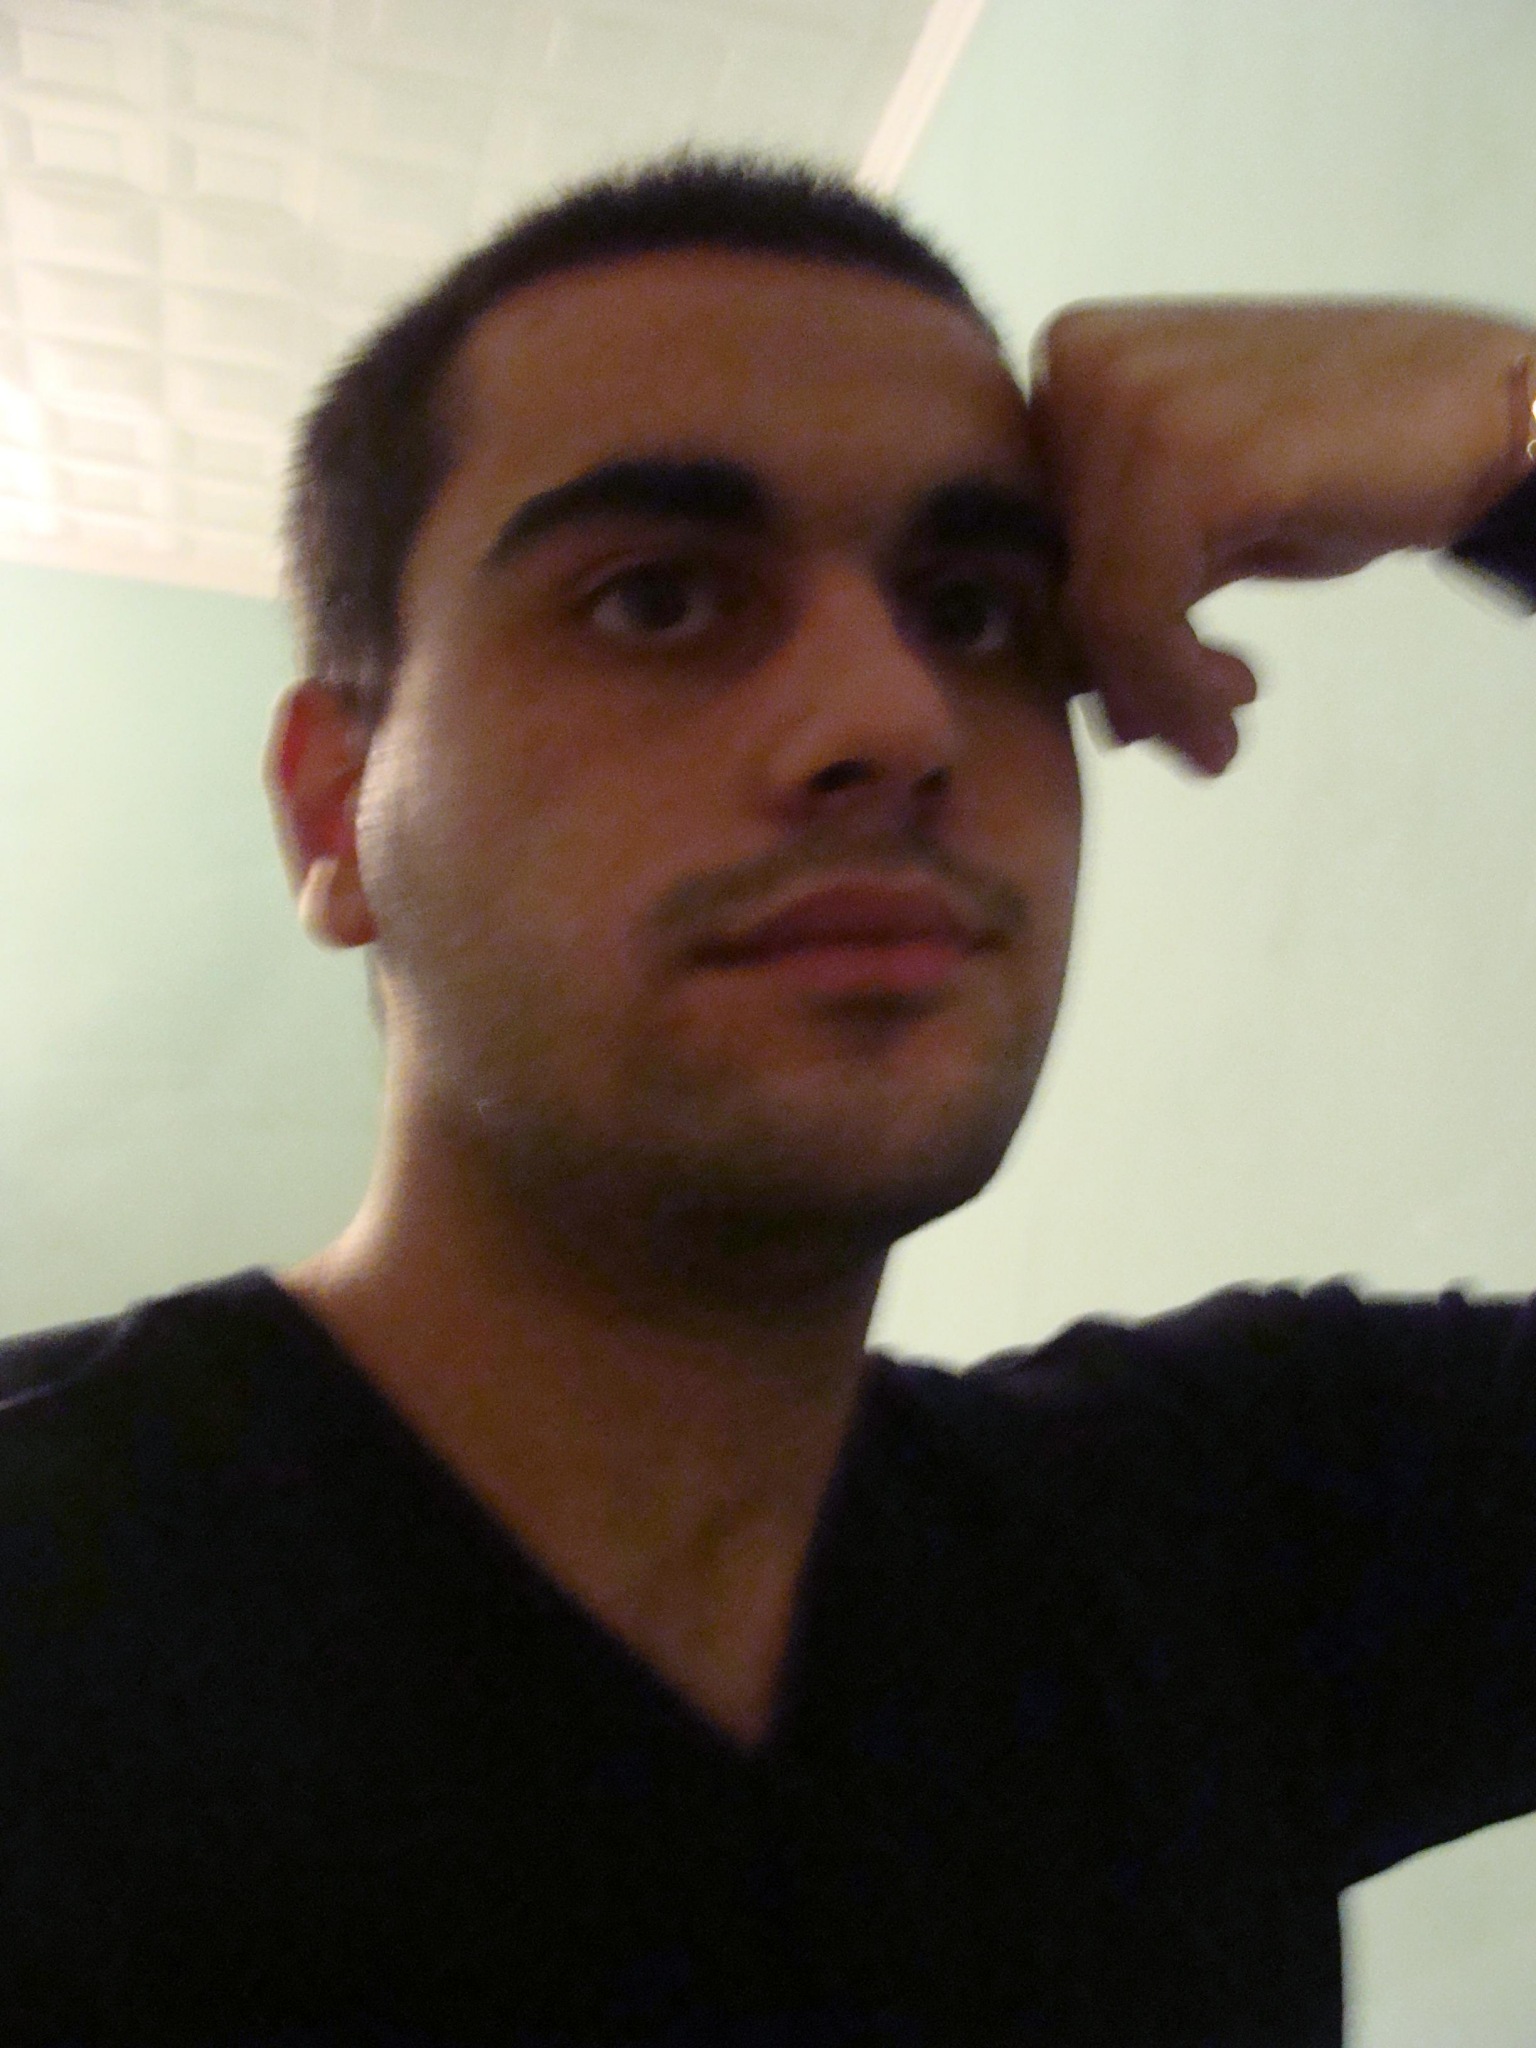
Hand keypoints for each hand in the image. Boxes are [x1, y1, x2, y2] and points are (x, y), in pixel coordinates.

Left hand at [1028, 299, 1535, 773]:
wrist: (1480, 416)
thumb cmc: (1335, 467)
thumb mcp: (1199, 528)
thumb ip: (1122, 584)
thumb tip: (1072, 692)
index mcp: (1069, 358)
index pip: (1021, 534)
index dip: (1073, 637)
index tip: (1145, 700)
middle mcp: (1079, 361)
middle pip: (1046, 572)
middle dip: (1114, 673)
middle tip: (1198, 724)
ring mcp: (1130, 399)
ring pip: (1088, 605)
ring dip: (1153, 692)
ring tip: (1221, 725)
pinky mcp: (1188, 455)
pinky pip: (1136, 613)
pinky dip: (1176, 684)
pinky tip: (1234, 705)